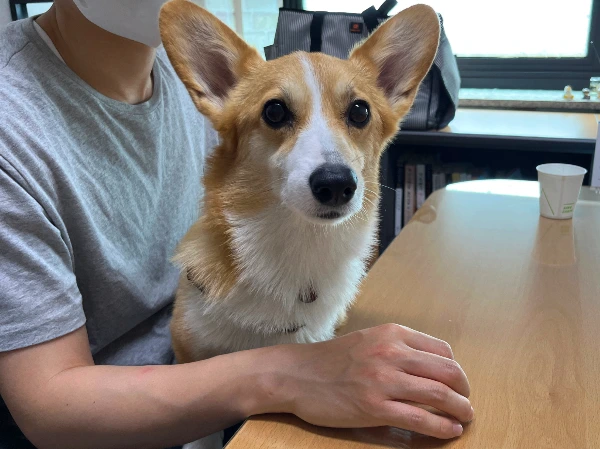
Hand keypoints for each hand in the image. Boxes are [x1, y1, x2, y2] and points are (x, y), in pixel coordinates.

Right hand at [270, 324, 472, 438]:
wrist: (296, 374)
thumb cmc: (330, 359)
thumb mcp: (367, 340)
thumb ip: (396, 348)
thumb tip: (428, 367)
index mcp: (392, 334)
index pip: (442, 350)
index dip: (456, 369)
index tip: (457, 382)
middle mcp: (391, 353)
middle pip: (447, 371)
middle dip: (465, 389)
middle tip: (466, 401)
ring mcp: (383, 380)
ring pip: (439, 394)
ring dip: (461, 409)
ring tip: (465, 417)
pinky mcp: (374, 408)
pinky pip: (420, 419)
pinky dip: (442, 426)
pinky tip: (450, 430)